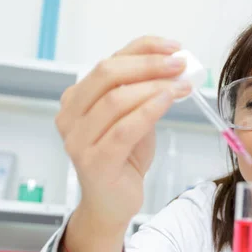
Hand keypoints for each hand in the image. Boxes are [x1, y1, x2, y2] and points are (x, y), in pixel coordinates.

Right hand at [56, 36, 191, 228]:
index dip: (143, 49)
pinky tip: (168, 101)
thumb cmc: (124, 160)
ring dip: (155, 87)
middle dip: (149, 65)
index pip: (109, 62)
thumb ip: (142, 95)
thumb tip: (172, 70)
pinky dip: (149, 110)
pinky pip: (124, 129)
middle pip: (108, 74)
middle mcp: (70, 116)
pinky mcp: (93, 161)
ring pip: (116, 100)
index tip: (173, 47)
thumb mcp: (134, 119)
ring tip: (182, 85)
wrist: (113, 204)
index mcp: (77, 99)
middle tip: (179, 65)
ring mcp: (77, 140)